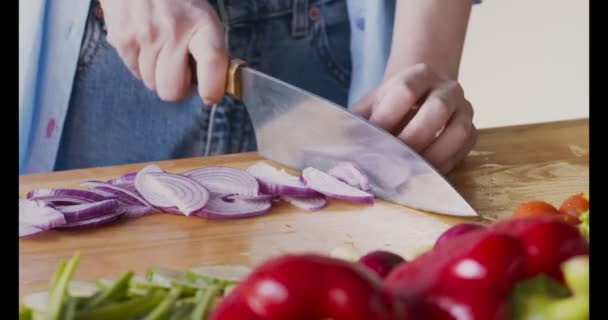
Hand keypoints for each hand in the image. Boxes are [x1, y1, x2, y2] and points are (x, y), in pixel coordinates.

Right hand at [100, 0, 227, 103]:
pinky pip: (135, 72)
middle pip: (173, 90)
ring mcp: (145, 36)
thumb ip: (209, 50)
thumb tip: (212, 85)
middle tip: (181, 72)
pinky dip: (142, 65)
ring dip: (158, 75)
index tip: (210, 95)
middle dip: (178, 88)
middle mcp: (172, 31)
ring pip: (152, 85)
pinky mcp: (122, 39)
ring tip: (162, 51)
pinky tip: (148, 45)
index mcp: (201, 24)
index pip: (212, 63)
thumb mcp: (203, 16)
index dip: (212, 89)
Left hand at [352, 63, 476, 173]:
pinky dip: (444, 165)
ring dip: (433, 155)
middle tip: (392, 159)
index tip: (372, 137)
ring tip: (410, 171)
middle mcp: (447, 88)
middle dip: (412, 138)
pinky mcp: (471, 132)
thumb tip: (339, 144)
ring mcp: (464, 109)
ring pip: (457, 132)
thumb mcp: (373, 104)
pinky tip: (424, 174)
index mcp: (420, 74)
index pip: (407, 89)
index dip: (388, 115)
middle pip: (437, 109)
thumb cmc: (391, 105)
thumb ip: (358, 120)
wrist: (422, 96)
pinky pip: (463, 151)